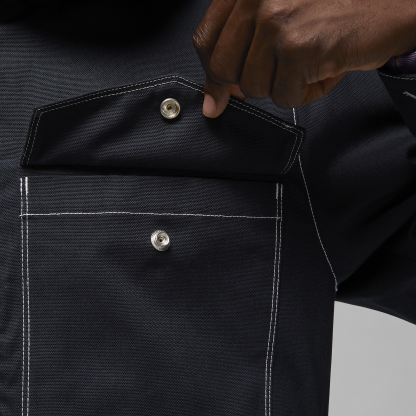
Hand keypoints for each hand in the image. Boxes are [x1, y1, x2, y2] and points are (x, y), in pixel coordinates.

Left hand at [193, 0, 415, 116]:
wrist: (390, 4)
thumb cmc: (336, 8)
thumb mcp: (281, 13)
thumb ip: (245, 46)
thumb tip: (219, 94)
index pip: (207, 40)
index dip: (211, 75)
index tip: (216, 95)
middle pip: (224, 69)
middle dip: (247, 83)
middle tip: (275, 76)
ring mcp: (277, 22)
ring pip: (253, 87)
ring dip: (282, 86)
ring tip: (308, 64)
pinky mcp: (298, 48)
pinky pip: (284, 97)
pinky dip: (305, 94)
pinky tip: (323, 70)